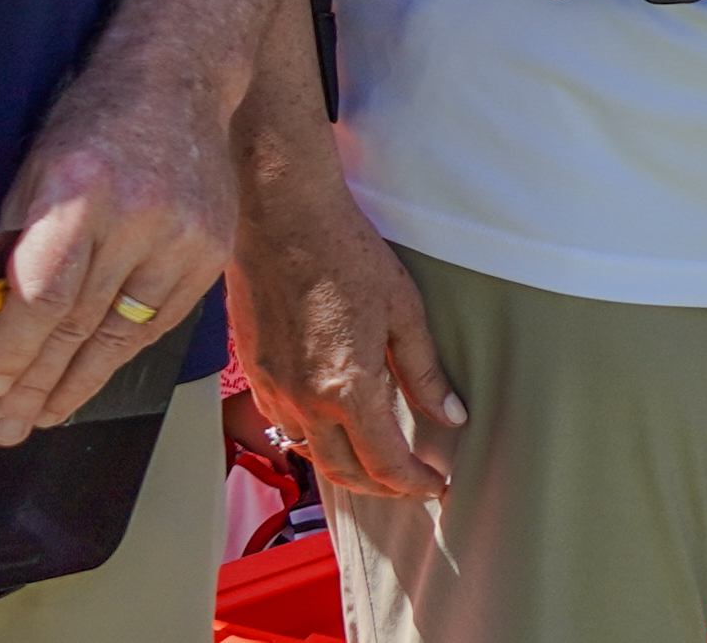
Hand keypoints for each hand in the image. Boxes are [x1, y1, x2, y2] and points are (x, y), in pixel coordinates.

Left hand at [0, 76, 235, 445]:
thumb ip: (18, 247)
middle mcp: (141, 218)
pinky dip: (123, 352)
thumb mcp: (37, 172)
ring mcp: (186, 237)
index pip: (44, 295)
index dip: (13, 349)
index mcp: (83, 190)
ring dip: (80, 383)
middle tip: (7, 426)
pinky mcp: (213, 252)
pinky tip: (95, 376)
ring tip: (45, 416)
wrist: (179, 81)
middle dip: (38, 383)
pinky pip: (161, 321)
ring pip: (124, 334)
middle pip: (81, 324)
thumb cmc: (93, 124)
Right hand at [230, 159, 462, 497]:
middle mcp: (304, 401)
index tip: (436, 486)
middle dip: (382, 489)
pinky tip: (335, 427)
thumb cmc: (345, 253)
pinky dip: (315, 441)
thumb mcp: (403, 310)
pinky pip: (285, 425)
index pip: (385, 463)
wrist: (281, 217)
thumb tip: (451, 415)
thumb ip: (424, 372)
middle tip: (412, 484)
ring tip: (378, 461)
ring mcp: (273, 389)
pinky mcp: (255, 373)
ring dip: (347, 469)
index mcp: (347, 388)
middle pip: (345, 473)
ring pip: (311, 454)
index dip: (414, 483)